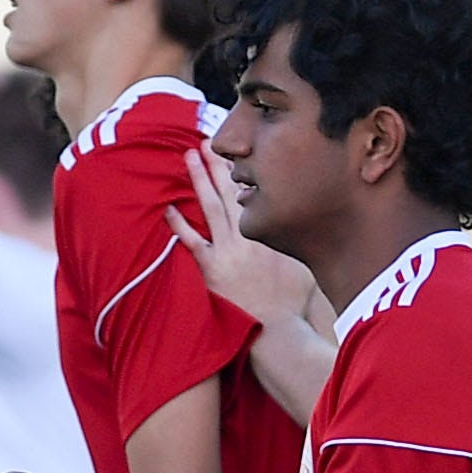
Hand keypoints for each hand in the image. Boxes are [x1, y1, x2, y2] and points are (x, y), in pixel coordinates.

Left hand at [171, 146, 320, 332]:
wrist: (277, 331)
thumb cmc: (292, 304)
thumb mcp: (303, 266)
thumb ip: (297, 242)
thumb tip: (304, 224)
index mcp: (273, 232)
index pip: (258, 194)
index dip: (245, 172)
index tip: (237, 152)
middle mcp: (251, 236)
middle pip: (233, 191)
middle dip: (219, 165)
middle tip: (207, 141)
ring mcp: (230, 252)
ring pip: (213, 207)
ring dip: (201, 180)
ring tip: (190, 156)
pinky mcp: (213, 270)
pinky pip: (193, 243)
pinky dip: (180, 226)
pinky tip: (168, 208)